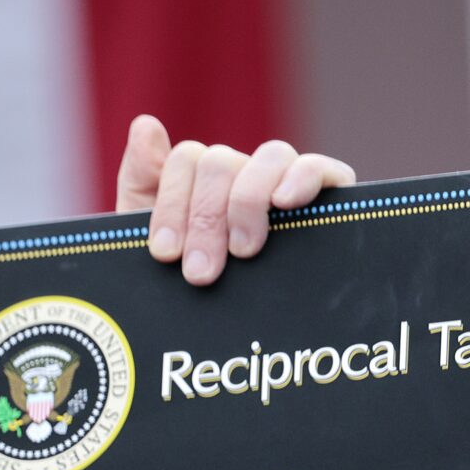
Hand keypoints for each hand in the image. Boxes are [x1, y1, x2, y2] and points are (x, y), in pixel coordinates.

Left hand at [114, 114, 356, 286]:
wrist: (227, 346)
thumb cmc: (189, 288)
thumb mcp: (152, 242)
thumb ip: (141, 181)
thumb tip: (145, 124)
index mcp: (202, 184)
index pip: (187, 161)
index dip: (172, 203)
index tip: (165, 253)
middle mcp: (245, 177)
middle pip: (222, 162)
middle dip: (205, 218)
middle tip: (201, 273)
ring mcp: (285, 185)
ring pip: (271, 156)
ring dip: (248, 201)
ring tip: (242, 250)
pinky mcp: (328, 200)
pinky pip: (321, 168)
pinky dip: (303, 177)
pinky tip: (284, 202)